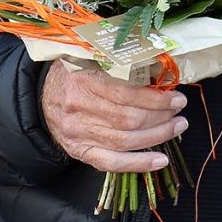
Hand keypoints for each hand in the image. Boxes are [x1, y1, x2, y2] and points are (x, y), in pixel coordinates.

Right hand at [41, 59, 186, 172]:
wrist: (41, 97)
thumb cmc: (73, 74)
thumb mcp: (90, 57)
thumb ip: (119, 63)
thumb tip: (159, 70)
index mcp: (82, 80)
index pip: (126, 94)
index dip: (155, 99)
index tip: (176, 97)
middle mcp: (79, 109)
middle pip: (129, 119)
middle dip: (161, 117)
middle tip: (180, 112)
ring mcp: (78, 134)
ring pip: (125, 141)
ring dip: (157, 136)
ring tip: (177, 128)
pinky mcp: (79, 152)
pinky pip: (112, 163)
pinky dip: (139, 164)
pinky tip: (161, 160)